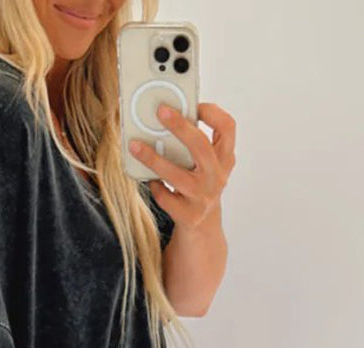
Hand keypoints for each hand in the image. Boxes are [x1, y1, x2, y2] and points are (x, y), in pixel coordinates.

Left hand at [130, 101, 235, 232]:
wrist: (203, 228)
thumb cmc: (199, 185)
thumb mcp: (205, 164)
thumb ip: (194, 143)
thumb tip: (166, 116)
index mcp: (224, 158)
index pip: (227, 128)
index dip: (212, 112)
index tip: (194, 104)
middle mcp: (216, 176)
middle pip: (201, 146)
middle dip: (180, 126)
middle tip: (161, 111)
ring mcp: (203, 197)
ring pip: (176, 175)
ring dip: (153, 159)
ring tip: (135, 146)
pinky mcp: (188, 215)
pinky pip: (165, 197)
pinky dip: (154, 186)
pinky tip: (149, 179)